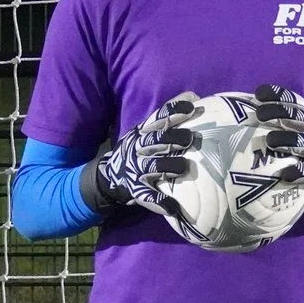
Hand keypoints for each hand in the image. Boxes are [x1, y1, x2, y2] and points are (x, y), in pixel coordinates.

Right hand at [83, 93, 200, 216]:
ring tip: (184, 167)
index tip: (192, 106)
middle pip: (157, 140)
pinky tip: (173, 208)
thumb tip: (195, 94)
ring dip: (170, 166)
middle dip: (175, 138)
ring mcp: (137, 169)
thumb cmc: (138, 150)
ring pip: (154, 166)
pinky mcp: (136, 190)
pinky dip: (161, 203)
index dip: (175, 110)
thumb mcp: (146, 130)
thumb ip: (167, 117)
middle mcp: (139, 148)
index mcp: (143, 132)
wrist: (109, 176)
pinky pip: (149, 197)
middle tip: (190, 138)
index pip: (159, 117)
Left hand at [249, 84, 303, 197]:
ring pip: (303, 142)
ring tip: (270, 141)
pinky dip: (299, 172)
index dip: (278, 96)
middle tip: (259, 114)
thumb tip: (258, 109)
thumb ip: (292, 117)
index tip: (259, 93)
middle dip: (278, 114)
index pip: (295, 101)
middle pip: (298, 117)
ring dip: (286, 140)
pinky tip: (286, 174)